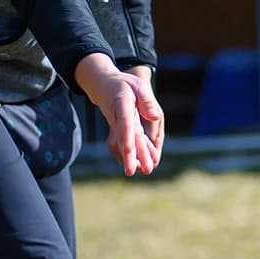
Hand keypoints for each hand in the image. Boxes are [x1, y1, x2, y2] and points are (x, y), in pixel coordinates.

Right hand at [74, 53, 163, 175]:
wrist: (104, 85)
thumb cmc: (126, 85)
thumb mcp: (139, 85)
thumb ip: (147, 100)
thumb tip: (155, 117)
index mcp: (122, 103)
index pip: (125, 121)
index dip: (126, 135)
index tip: (129, 149)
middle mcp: (116, 116)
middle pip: (123, 137)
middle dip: (127, 155)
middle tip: (132, 172)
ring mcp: (115, 125)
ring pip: (121, 143)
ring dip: (128, 159)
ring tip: (141, 171)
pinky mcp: (116, 131)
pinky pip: (120, 144)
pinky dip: (126, 155)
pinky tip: (138, 165)